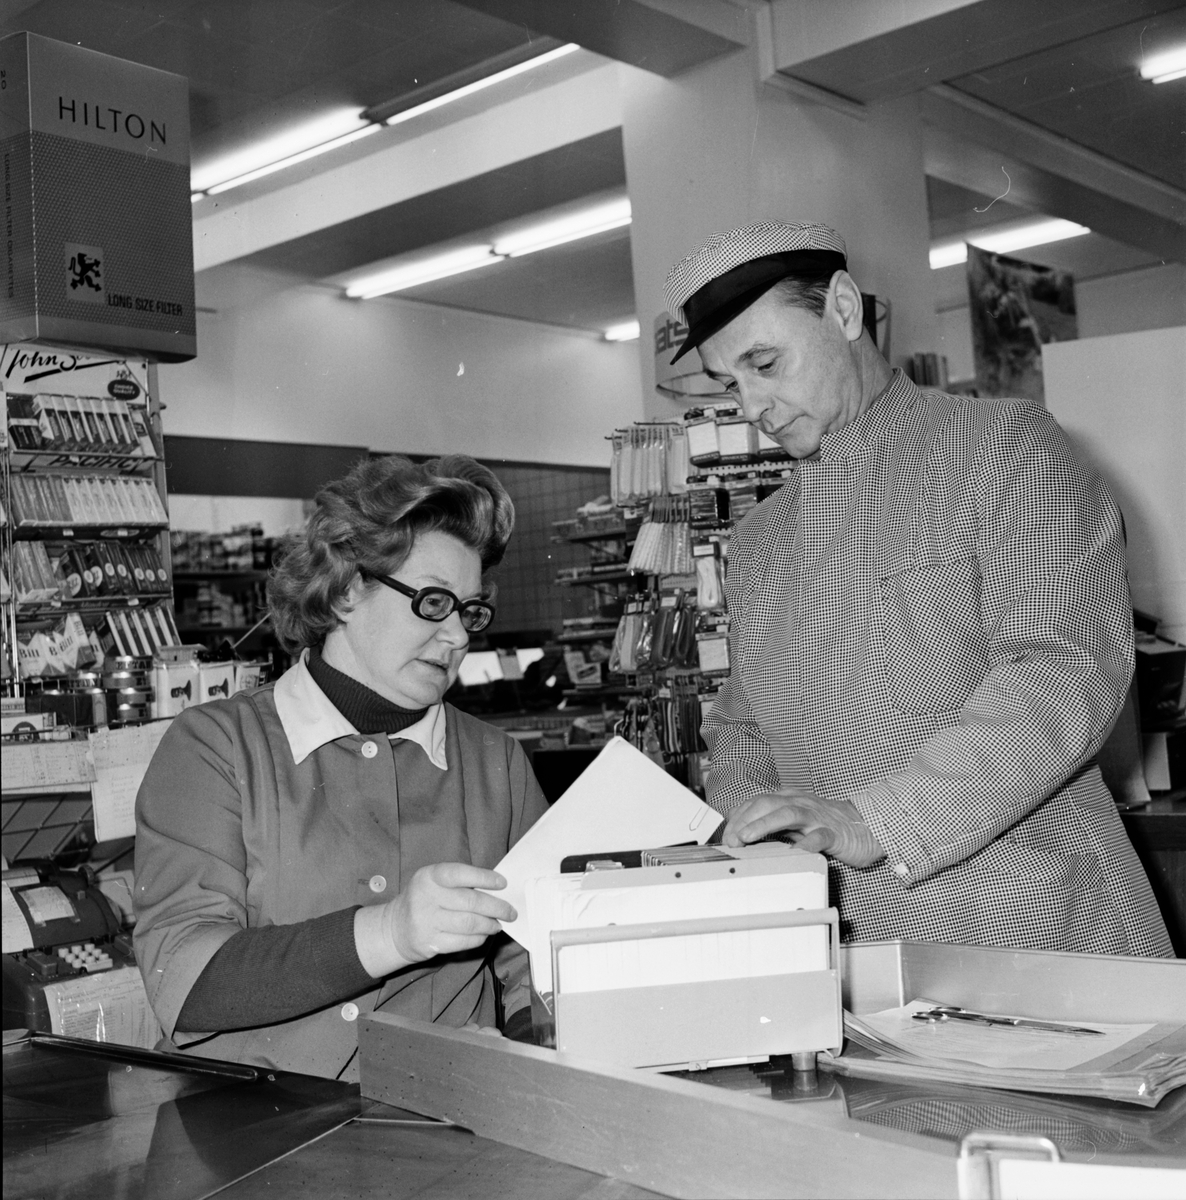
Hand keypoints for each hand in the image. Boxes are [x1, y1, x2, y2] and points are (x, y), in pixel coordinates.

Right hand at [355, 862, 515, 977]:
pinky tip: (484, 934)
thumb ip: (460, 883)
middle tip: (510, 911)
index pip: (460, 873)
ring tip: (498, 924)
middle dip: (496, 907)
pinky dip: (479, 938)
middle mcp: (426, 897)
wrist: (394, 928)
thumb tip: (496, 890)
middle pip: (470, 902)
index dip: (484, 878)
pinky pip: (463, 941)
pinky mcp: (429, 943)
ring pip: (469, 924)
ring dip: (490, 924)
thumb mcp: (434, 882)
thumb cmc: (424, 899)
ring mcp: (426, 921)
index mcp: (429, 876)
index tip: (503, 884)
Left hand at [722, 789, 884, 867]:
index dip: (738, 817)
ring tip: (748, 837)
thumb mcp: (795, 822)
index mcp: (789, 800)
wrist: (866, 826)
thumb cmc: (827, 824)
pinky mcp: (834, 833)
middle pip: (767, 804)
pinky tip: (795, 852)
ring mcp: (817, 817)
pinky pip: (819, 836)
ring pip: (788, 814)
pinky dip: (806, 843)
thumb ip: (773, 824)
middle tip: (732, 839)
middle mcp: (800, 804)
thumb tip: (743, 833)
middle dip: (745, 820)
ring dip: (764, 824)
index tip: (726, 835)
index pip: (756, 802)